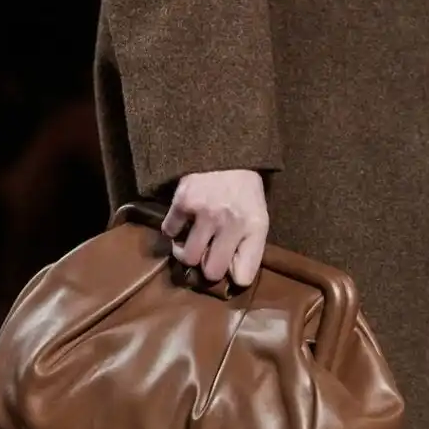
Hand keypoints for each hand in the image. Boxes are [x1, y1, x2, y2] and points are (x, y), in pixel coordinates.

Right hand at [161, 170, 268, 285]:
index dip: (234, 275)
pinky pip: (170, 232)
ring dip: (186, 253)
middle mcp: (231, 223)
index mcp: (255, 227)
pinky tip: (182, 221)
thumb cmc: (244, 189)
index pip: (244, 275)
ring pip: (188, 257)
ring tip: (191, 242)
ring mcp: (205, 213)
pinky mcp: (183, 201)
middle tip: (206, 257)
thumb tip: (233, 278)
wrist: (225, 150)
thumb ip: (250, 246)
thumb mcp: (258, 216)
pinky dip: (173, 230)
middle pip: (212, 272)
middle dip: (207, 269)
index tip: (229, 266)